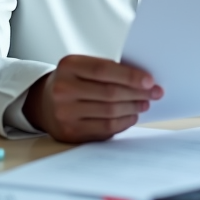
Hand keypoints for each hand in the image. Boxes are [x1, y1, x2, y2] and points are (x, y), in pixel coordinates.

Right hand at [23, 55, 162, 142]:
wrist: (44, 103)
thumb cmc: (73, 82)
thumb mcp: (83, 68)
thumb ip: (108, 70)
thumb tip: (144, 81)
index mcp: (68, 66)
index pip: (104, 70)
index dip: (129, 76)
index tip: (149, 80)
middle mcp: (62, 89)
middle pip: (110, 93)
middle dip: (137, 93)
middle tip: (155, 93)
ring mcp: (64, 113)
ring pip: (110, 112)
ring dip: (133, 108)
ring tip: (144, 103)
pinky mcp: (70, 132)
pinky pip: (105, 128)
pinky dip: (124, 122)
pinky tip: (132, 116)